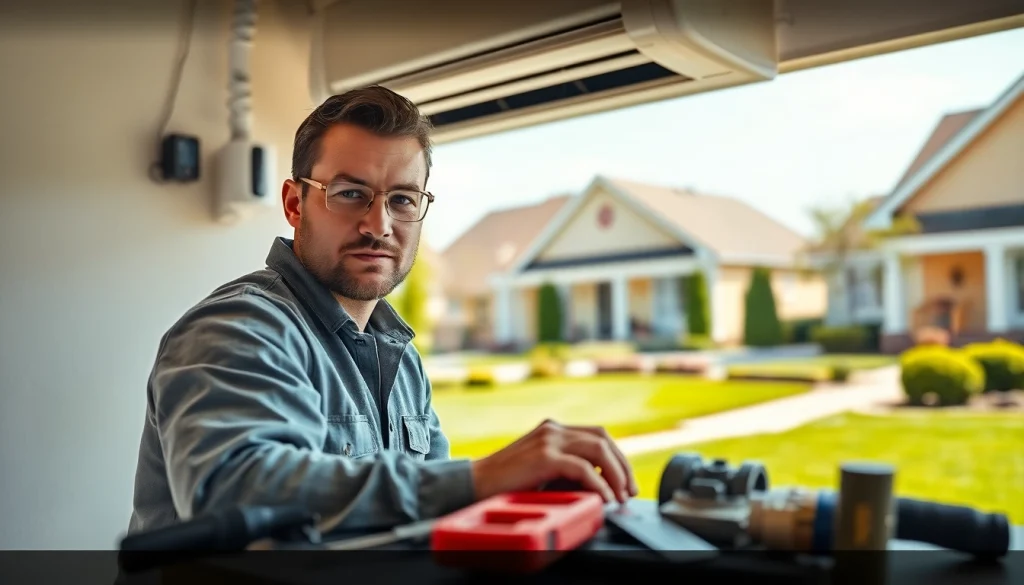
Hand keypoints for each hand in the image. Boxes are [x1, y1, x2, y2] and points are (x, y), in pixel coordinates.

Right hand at [470, 419, 638, 503]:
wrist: (472, 484)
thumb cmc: (504, 483)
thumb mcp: (540, 469)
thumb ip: (565, 469)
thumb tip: (599, 485)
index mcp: (552, 429)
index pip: (597, 434)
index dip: (617, 457)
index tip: (626, 481)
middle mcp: (553, 429)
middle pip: (603, 438)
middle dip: (623, 466)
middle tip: (629, 491)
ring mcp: (548, 440)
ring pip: (599, 449)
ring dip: (616, 475)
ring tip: (620, 496)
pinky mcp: (544, 457)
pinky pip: (584, 469)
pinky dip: (599, 485)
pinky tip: (603, 499)